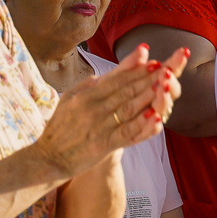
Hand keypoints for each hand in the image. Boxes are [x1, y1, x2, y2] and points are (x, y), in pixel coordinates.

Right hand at [31, 46, 186, 176]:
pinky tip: (156, 117)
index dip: (135, 69)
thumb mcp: (70, 98)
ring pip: (128, 108)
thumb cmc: (61, 126)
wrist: (49, 157)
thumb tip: (108, 73)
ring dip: (148, 97)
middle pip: (125, 90)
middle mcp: (92, 107)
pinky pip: (127, 133)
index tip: (153, 60)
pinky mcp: (104, 145)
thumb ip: (90, 85)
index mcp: (85, 94)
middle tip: (167, 69)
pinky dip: (142, 124)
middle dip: (147, 79)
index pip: (115, 78)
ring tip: (165, 86)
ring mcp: (99, 126)